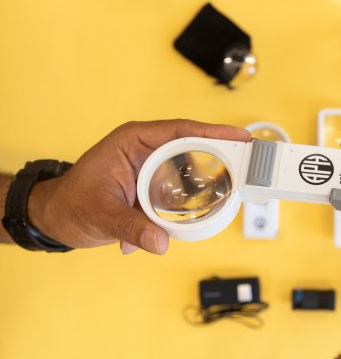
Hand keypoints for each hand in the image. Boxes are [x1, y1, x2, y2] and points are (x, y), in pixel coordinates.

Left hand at [27, 120, 250, 254]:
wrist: (58, 218)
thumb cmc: (71, 205)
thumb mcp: (101, 215)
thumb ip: (131, 227)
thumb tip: (161, 242)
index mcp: (134, 141)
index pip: (180, 130)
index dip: (213, 132)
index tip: (239, 137)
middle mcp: (146, 149)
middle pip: (193, 146)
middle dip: (222, 153)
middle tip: (250, 162)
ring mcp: (152, 166)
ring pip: (191, 167)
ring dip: (210, 178)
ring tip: (235, 186)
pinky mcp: (155, 185)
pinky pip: (183, 187)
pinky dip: (196, 198)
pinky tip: (209, 207)